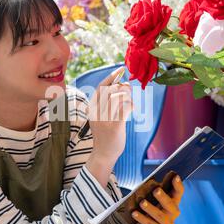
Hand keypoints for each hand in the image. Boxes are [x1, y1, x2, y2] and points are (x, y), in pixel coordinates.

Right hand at [85, 67, 133, 187]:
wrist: (103, 154)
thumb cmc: (104, 134)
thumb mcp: (99, 117)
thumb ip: (105, 104)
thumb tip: (120, 86)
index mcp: (92, 108)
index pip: (101, 87)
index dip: (112, 77)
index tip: (121, 70)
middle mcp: (97, 112)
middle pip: (110, 90)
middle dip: (122, 86)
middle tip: (129, 90)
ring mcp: (105, 119)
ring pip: (118, 97)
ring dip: (127, 96)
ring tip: (130, 101)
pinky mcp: (115, 126)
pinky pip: (124, 109)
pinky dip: (131, 105)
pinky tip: (132, 109)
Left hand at [132, 174, 183, 223]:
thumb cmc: (150, 204)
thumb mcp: (153, 195)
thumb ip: (154, 188)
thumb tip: (152, 182)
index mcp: (174, 201)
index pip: (179, 192)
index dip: (178, 184)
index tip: (175, 176)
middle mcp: (173, 213)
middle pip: (169, 204)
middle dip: (163, 197)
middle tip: (156, 190)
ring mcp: (167, 223)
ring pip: (159, 215)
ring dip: (150, 208)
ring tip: (142, 202)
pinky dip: (141, 218)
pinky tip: (134, 213)